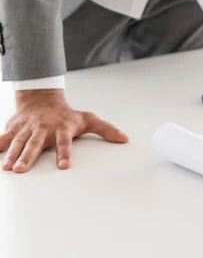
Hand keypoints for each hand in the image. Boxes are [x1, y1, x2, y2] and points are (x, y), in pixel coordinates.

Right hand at [0, 89, 128, 172]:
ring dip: (12, 155)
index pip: (65, 142)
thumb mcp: (88, 119)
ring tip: (7, 168)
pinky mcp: (14, 128)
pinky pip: (3, 138)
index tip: (64, 166)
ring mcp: (27, 129)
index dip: (65, 153)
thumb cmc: (67, 114)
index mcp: (62, 128)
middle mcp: (43, 129)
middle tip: (22, 169)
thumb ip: (106, 130)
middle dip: (29, 157)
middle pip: (36, 144)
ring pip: (18, 142)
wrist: (42, 99)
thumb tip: (125, 139)